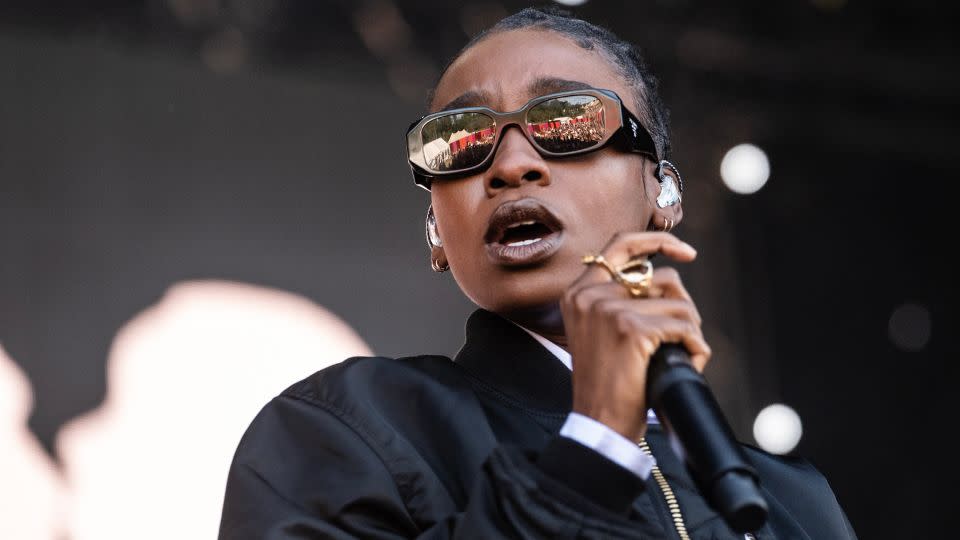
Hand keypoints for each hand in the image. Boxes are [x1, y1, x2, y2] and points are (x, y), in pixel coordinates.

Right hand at [560, 232, 710, 440]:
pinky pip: (684, 326)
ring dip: (691, 332)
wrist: (599, 422)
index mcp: (578, 293)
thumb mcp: (601, 332)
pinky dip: (695, 347)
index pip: (620, 244)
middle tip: (687, 334)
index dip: (658, 240)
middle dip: (684, 305)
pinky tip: (687, 364)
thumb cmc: (608, 383)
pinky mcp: (630, 328)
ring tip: (681, 356)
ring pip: (678, 304)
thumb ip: (618, 301)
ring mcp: (608, 309)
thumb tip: (668, 281)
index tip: (686, 251)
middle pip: (661, 278)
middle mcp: (589, 295)